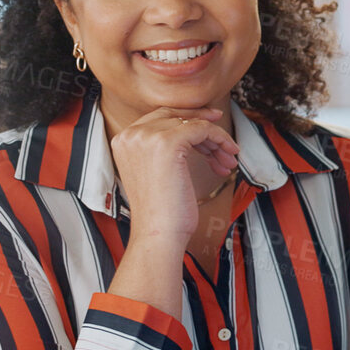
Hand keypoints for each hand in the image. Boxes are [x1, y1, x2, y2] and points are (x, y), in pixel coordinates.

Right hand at [109, 107, 240, 247]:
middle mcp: (131, 134)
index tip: (210, 124)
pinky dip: (219, 140)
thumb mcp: (156, 172)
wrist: (158, 234)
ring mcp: (147, 136)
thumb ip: (162, 150)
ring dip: (215, 140)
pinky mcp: (167, 142)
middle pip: (175, 116)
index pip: (159, 118)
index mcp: (124, 141)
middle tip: (224, 137)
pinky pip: (202, 129)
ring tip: (226, 160)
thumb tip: (192, 133)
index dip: (187, 120)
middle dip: (203, 125)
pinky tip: (226, 156)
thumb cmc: (161, 214)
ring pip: (191, 123)